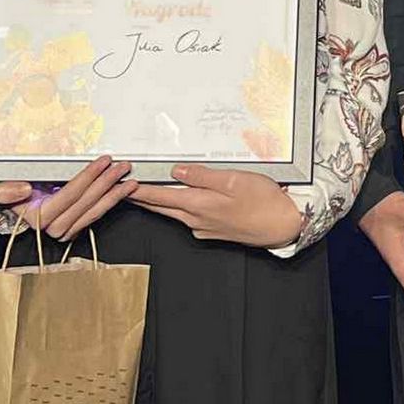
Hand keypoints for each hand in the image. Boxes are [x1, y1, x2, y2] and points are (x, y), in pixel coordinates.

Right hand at [0, 155, 136, 240]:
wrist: (11, 200)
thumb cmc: (8, 190)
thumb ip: (6, 190)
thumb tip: (25, 189)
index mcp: (37, 217)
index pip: (68, 196)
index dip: (87, 178)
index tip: (102, 162)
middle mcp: (52, 227)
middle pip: (85, 204)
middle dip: (106, 184)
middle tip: (122, 167)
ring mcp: (64, 230)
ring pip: (93, 213)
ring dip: (113, 196)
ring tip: (129, 180)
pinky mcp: (73, 228)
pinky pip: (94, 216)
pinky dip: (109, 203)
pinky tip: (121, 191)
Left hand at [129, 165, 303, 246]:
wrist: (282, 225)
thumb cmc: (263, 201)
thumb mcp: (233, 180)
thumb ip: (202, 176)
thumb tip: (176, 172)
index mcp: (198, 205)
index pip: (159, 196)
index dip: (138, 190)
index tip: (122, 183)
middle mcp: (196, 220)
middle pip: (161, 207)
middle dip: (140, 198)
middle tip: (123, 188)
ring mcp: (204, 228)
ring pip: (173, 213)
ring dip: (156, 203)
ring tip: (142, 193)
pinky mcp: (213, 231)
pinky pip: (187, 218)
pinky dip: (176, 208)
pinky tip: (178, 202)